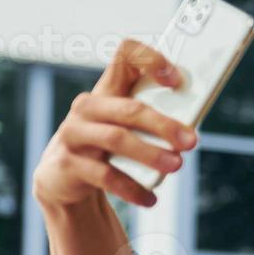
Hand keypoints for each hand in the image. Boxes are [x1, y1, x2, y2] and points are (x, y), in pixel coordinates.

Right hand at [32, 38, 196, 210]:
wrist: (62, 177)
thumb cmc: (106, 146)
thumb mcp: (126, 128)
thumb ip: (152, 120)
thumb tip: (191, 129)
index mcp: (107, 90)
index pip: (125, 55)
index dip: (151, 60)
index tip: (175, 80)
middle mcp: (87, 106)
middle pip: (129, 108)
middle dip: (163, 125)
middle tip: (191, 141)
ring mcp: (73, 133)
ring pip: (116, 139)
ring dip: (150, 154)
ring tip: (176, 166)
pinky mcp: (67, 163)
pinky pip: (105, 175)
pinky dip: (132, 188)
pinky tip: (150, 199)